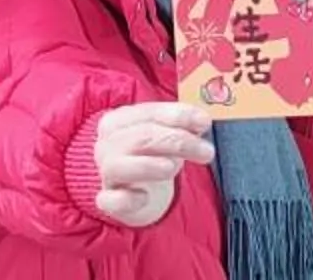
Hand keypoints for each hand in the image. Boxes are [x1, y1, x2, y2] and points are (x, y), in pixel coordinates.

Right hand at [87, 102, 214, 227]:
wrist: (127, 186)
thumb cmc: (148, 153)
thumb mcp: (162, 134)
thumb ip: (180, 126)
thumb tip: (202, 121)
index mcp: (118, 120)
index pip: (148, 113)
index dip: (178, 116)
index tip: (205, 122)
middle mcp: (106, 144)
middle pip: (141, 138)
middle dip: (178, 142)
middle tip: (207, 151)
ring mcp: (105, 173)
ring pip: (119, 166)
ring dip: (149, 165)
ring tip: (175, 167)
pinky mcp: (107, 200)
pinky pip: (111, 200)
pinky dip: (126, 199)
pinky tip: (144, 197)